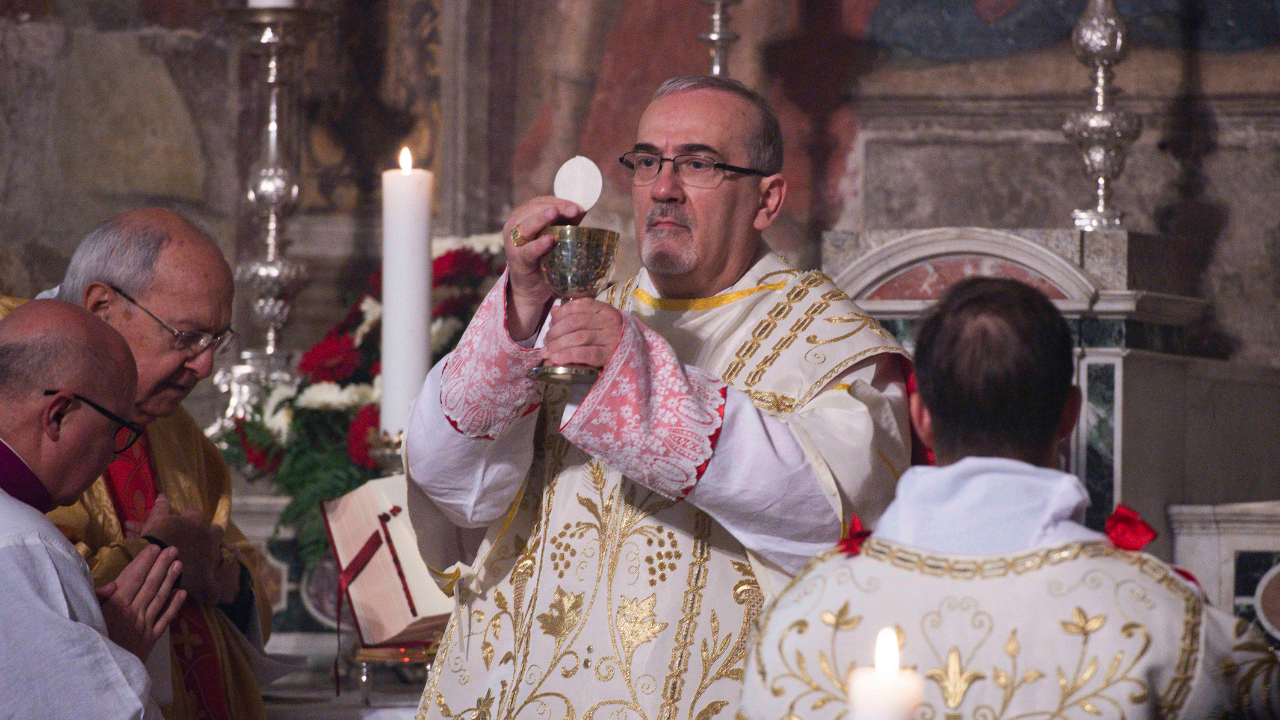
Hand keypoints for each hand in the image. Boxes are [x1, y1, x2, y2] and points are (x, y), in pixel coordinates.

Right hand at [97, 543, 185, 660]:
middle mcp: (133, 612)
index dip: (145, 562)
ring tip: (179, 564)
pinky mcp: (150, 638)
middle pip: (150, 584)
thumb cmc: (88, 641)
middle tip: (172, 550)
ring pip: (160, 598)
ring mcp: (144, 625)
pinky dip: (174, 605)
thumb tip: (114, 583)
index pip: (134, 578)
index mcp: (116, 605)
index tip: (154, 548)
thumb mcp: (86, 617)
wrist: (98, 674)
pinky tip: (182, 592)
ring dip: (170, 580)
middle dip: (161, 565)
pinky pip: (165, 619)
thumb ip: (98, 599)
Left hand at [126, 495, 229, 603]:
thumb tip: (218, 600)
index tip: (209, 545)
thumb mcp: (203, 586)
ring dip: (180, 518)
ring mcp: (180, 520)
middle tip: (191, 536)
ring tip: (174, 523)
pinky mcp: (161, 518)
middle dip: (198, 525)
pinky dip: (161, 502)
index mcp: (210, 540)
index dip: (214, 538)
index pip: (218, 533)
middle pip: (202, 520)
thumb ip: (212, 591)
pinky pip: (162, 506)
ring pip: (185, 514)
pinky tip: (161, 497)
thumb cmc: (185, 573)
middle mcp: (199, 526)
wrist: (162, 563)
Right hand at [502, 197, 583, 340]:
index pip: (541, 202)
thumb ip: (565, 223)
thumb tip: (582, 209)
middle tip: (574, 210)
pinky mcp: (517, 259)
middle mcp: (516, 225)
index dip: (560, 201)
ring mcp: (514, 242)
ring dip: (541, 218)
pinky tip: (549, 240)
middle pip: (534, 210)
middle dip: (555, 207)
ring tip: (554, 213)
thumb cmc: (544, 257)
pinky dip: (538, 245)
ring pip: (527, 226)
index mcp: (524, 215)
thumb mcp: (555, 236)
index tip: (578, 206)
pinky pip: (528, 250)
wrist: (532, 288)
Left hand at [543, 299, 623, 368]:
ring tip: (546, 352)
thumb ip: (577, 316)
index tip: (552, 321)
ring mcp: (611, 339)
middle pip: (576, 322)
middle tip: (546, 341)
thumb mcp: (598, 325)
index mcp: (607, 311)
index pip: (582, 305)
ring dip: (558, 345)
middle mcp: (610, 323)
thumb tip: (555, 311)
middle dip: (556, 331)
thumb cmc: (612, 341)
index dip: (563, 312)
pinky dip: (568, 355)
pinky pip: (585, 353)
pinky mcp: (610, 356)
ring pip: (579, 337)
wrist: (637, 358)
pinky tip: (556, 359)